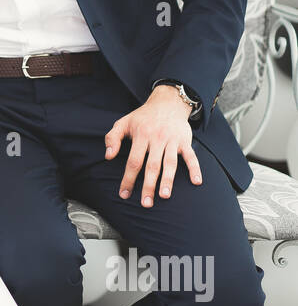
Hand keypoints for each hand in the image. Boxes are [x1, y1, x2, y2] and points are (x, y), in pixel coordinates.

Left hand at [104, 86, 202, 205]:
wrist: (167, 102)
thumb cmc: (143, 116)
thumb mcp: (123, 122)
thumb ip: (112, 138)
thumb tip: (108, 156)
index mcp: (141, 135)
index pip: (133, 161)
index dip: (128, 179)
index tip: (124, 194)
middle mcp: (157, 138)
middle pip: (152, 165)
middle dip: (148, 185)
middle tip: (146, 203)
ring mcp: (172, 140)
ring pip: (170, 163)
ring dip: (168, 180)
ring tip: (164, 195)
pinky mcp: (184, 141)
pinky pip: (191, 156)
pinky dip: (195, 168)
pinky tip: (196, 182)